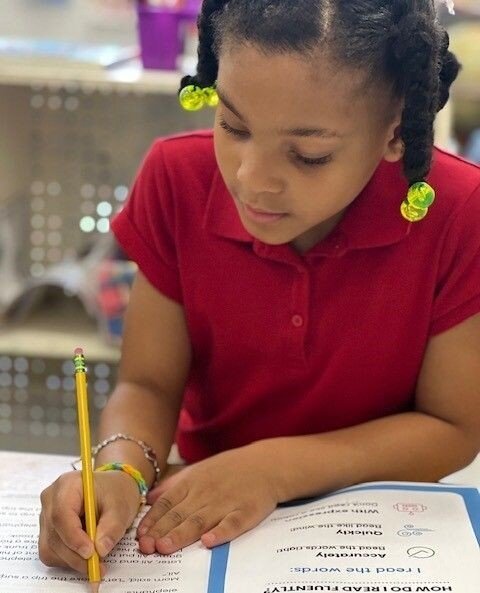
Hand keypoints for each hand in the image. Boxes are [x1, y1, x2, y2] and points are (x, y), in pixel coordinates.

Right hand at [39, 470, 140, 572]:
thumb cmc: (115, 492)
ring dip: (73, 560)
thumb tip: (100, 549)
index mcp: (67, 485)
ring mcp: (46, 517)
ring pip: (51, 548)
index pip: (61, 514)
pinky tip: (86, 554)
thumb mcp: (121, 506)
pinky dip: (69, 560)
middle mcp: (51, 500)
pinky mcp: (47, 532)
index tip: (91, 552)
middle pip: (54, 534)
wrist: (112, 490)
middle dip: (76, 555)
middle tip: (98, 566)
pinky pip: (52, 553)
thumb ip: (112, 526)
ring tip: (96, 560)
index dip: (74, 537)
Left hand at [136, 445, 280, 554]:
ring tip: (165, 547)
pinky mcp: (246, 512)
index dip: (152, 519)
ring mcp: (226, 502)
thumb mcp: (198, 470)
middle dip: (161, 531)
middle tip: (146, 547)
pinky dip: (221, 533)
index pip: (167, 502)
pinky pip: (232, 523)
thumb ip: (173, 486)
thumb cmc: (229, 469)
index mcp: (193, 482)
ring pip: (200, 521)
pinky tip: (208, 542)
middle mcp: (206, 492)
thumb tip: (148, 500)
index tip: (140, 535)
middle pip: (180, 514)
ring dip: (182, 534)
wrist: (266, 464)